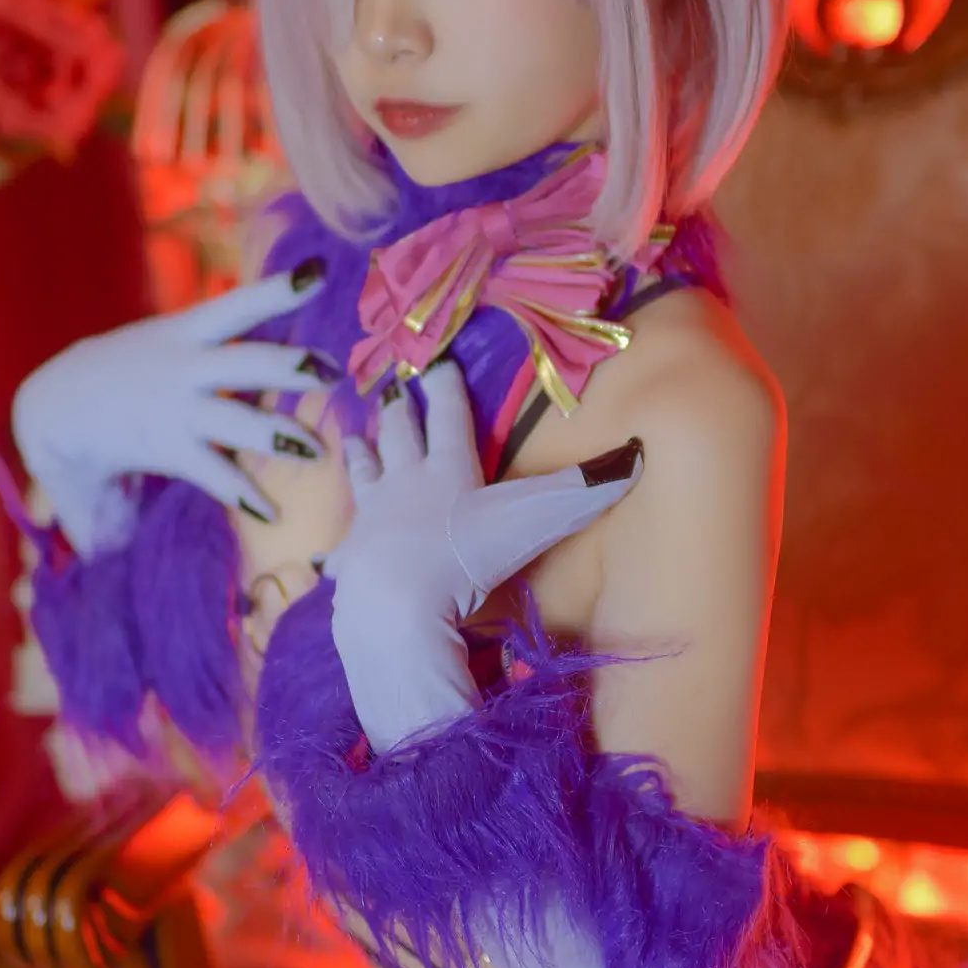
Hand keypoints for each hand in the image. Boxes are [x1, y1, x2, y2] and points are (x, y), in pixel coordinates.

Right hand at [11, 270, 332, 553]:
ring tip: (317, 449)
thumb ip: (208, 343)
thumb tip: (269, 328)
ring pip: (240, 423)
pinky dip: (242, 492)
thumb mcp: (160, 343)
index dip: (280, 289)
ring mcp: (177, 409)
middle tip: (334, 372)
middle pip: (250, 362)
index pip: (240, 304)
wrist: (50, 408)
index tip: (319, 275)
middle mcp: (185, 367)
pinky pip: (212, 474)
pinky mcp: (165, 448)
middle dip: (293, 367)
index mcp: (185, 332)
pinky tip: (270, 510)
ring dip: (280, 436)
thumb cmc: (116, 374)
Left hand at [324, 361, 640, 752]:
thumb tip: (634, 456)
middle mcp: (404, 484)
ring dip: (363, 457)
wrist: (393, 604)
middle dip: (399, 412)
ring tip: (356, 442)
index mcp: (447, 469)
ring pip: (364, 477)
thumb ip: (582, 492)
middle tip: (393, 393)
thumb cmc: (465, 556)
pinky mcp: (350, 561)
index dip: (446, 387)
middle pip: (399, 437)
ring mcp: (371, 520)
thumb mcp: (533, 520)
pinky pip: (343, 546)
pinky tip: (333, 550)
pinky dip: (340, 543)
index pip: (449, 415)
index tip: (438, 363)